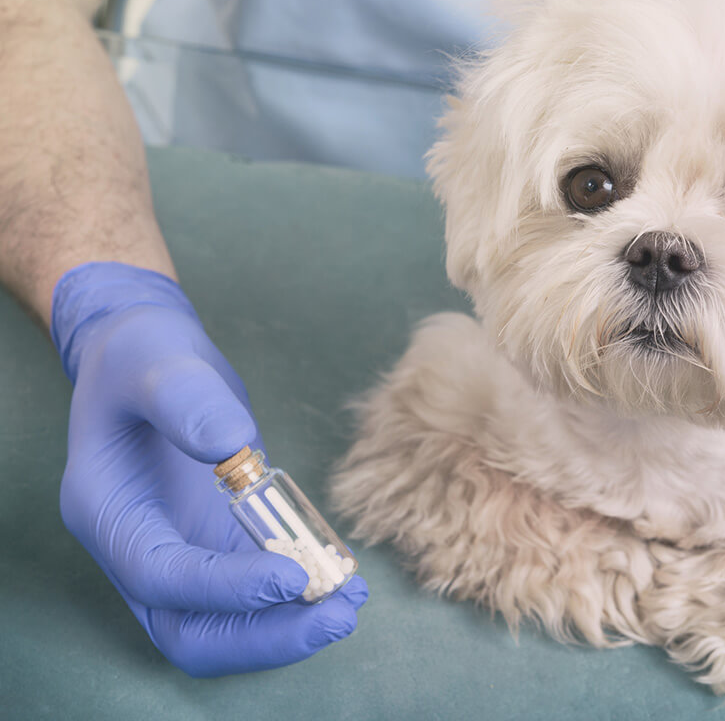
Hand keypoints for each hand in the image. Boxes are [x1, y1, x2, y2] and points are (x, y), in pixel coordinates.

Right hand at [53, 262, 367, 676]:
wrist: (147, 357)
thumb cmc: (142, 355)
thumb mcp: (156, 356)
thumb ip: (187, 398)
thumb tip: (230, 443)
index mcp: (107, 511)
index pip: (159, 575)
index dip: (224, 587)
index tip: (291, 575)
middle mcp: (138, 549)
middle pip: (189, 631)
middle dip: (263, 636)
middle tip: (336, 614)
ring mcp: (178, 554)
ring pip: (223, 629)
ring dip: (287, 628)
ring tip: (350, 602)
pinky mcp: (217, 546)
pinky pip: (252, 597)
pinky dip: (297, 600)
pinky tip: (345, 581)